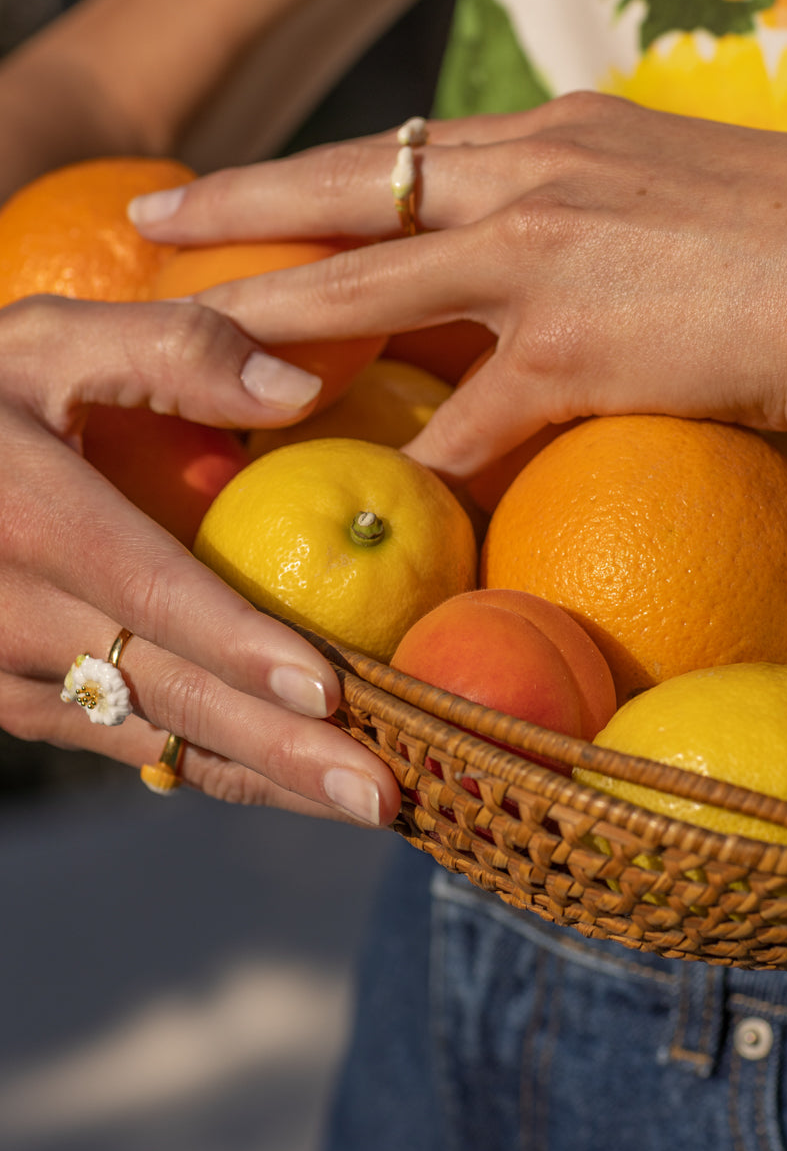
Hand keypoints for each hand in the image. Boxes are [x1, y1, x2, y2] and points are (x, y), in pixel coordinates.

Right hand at [0, 294, 401, 824]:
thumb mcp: (51, 344)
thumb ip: (176, 350)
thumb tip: (302, 387)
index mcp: (33, 516)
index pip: (150, 591)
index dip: (239, 643)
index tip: (328, 692)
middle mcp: (12, 612)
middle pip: (168, 693)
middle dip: (282, 751)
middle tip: (385, 796)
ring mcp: (8, 672)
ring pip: (155, 739)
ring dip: (264, 776)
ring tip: (368, 806)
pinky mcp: (16, 701)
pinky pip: (129, 743)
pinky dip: (217, 764)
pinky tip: (295, 781)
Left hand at [127, 92, 786, 480]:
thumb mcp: (701, 179)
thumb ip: (626, 197)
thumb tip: (601, 240)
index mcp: (571, 132)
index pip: (422, 147)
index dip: (337, 168)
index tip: (279, 183)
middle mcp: (538, 175)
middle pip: (352, 183)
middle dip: (243, 201)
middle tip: (157, 217)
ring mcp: (543, 260)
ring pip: (365, 287)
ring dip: (273, 321)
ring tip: (199, 343)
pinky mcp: (570, 352)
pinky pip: (465, 423)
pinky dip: (418, 463)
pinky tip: (375, 493)